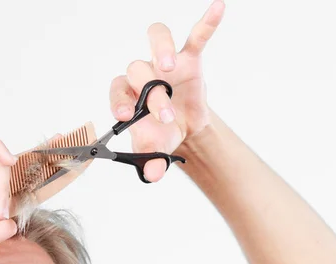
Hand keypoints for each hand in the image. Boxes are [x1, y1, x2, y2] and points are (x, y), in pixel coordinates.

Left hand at [109, 0, 224, 182]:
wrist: (183, 126)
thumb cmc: (162, 132)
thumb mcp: (157, 148)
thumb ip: (152, 160)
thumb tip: (153, 175)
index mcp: (130, 95)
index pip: (118, 90)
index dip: (119, 99)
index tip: (124, 113)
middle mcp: (143, 73)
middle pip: (139, 70)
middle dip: (152, 94)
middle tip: (166, 116)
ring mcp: (166, 63)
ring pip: (156, 38)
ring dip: (161, 48)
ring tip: (171, 65)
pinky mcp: (190, 57)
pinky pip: (197, 36)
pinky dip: (207, 23)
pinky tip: (217, 9)